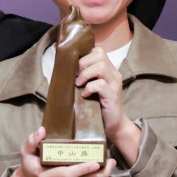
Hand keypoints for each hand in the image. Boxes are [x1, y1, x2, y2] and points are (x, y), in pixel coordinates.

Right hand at [3, 127, 113, 176]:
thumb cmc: (29, 167)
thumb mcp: (25, 153)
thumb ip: (32, 141)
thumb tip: (42, 130)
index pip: (66, 175)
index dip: (81, 170)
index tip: (95, 162)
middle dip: (98, 173)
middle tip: (110, 161)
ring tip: (111, 164)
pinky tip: (104, 171)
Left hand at [78, 48, 143, 164]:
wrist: (114, 126)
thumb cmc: (98, 107)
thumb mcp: (89, 88)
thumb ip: (82, 77)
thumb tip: (62, 68)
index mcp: (108, 70)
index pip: (97, 51)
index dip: (82, 53)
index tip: (70, 62)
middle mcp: (113, 73)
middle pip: (99, 54)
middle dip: (83, 63)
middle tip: (76, 76)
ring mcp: (115, 83)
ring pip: (101, 66)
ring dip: (85, 74)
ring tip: (79, 84)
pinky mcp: (113, 95)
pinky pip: (100, 84)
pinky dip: (89, 88)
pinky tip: (85, 95)